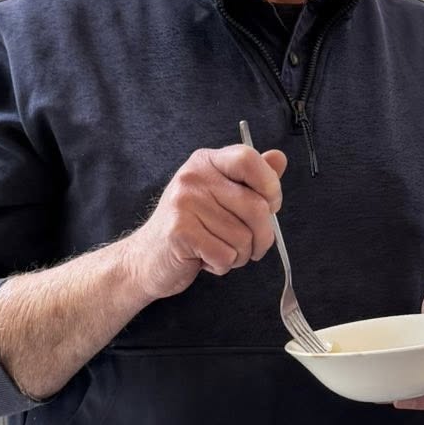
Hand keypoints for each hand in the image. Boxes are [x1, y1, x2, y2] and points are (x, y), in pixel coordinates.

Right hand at [125, 143, 287, 302]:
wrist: (145, 257)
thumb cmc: (189, 228)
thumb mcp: (219, 196)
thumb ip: (250, 179)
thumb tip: (278, 158)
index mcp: (206, 162)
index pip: (248, 159)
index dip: (270, 185)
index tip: (270, 205)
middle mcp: (193, 177)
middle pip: (255, 207)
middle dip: (262, 236)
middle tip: (249, 245)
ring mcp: (184, 204)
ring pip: (243, 238)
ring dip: (239, 255)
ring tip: (218, 250)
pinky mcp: (180, 232)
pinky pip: (226, 255)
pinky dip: (223, 266)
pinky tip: (206, 259)